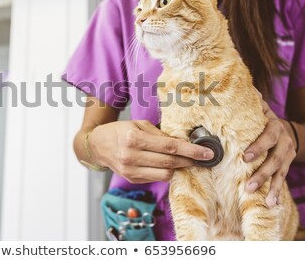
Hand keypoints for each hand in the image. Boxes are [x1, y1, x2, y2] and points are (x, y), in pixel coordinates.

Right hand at [88, 120, 213, 183]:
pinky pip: (156, 178)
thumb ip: (160, 134)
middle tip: (203, 158)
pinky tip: (169, 164)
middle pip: (169, 162)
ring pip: (165, 174)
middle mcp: (131, 156)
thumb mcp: (139, 125)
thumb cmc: (120, 131)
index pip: (169, 147)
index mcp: (133, 139)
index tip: (207, 153)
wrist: (98, 145)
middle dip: (189, 160)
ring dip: (178, 168)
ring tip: (185, 160)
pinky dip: (165, 171)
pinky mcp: (131, 179)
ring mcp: (131, 170)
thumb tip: (183, 143)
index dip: (191, 151)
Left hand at [243, 100, 296, 207]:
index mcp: (275, 128)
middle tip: (249, 186)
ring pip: (280, 173)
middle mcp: (284, 143)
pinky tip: (272, 204)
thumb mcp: (261, 109)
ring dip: (271, 188)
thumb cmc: (265, 120)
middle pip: (275, 160)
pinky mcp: (287, 167)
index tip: (245, 157)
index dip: (258, 147)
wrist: (290, 130)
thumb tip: (236, 87)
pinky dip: (278, 193)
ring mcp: (287, 157)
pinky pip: (283, 181)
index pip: (267, 137)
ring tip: (264, 200)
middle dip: (262, 174)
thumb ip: (250, 102)